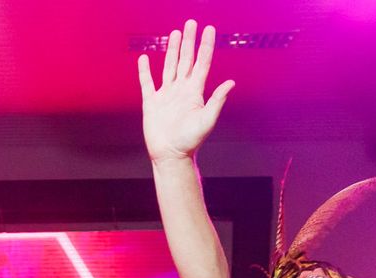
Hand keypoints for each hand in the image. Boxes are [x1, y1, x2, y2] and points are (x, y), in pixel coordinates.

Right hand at [138, 20, 235, 162]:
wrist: (171, 155)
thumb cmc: (190, 141)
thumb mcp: (207, 120)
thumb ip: (217, 100)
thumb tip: (231, 83)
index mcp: (195, 92)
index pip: (202, 63)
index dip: (205, 46)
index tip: (209, 30)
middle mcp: (181, 90)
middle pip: (186, 59)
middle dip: (189, 41)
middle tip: (191, 23)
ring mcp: (166, 95)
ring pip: (169, 66)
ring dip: (171, 50)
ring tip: (175, 34)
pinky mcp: (152, 103)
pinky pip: (147, 83)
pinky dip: (145, 71)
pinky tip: (144, 59)